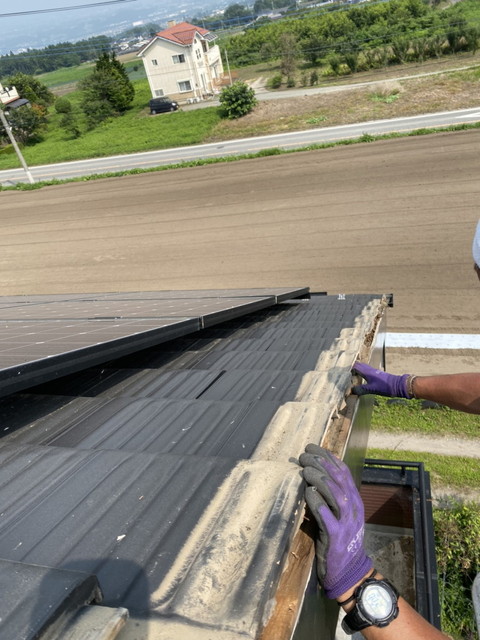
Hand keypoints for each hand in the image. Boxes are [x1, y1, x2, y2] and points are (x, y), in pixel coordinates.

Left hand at [299, 444, 371, 598]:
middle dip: (321, 464)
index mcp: (354, 500)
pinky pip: (327, 516)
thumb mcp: (337, 513)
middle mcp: (353, 508)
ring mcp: (346, 523)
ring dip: (320, 480)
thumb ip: (328, 496)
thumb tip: (309, 473)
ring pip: (336, 494)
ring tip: (305, 470)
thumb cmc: (338, 539)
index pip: (343, 472)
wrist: (348, 571)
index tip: (312, 447)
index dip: (327, 457)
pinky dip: (318, 502)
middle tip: (304, 455)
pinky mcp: (336, 537)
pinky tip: (308, 493)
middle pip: (339, 479)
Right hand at [351, 362, 411, 397]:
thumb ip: (361, 389)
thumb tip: (351, 391)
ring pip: (362, 368)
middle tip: (345, 374)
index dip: (348, 368)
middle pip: (358, 365)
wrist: (398, 385)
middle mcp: (369, 370)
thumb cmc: (385, 386)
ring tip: (351, 376)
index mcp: (367, 372)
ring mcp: (373, 371)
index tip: (343, 373)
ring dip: (357, 370)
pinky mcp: (377, 374)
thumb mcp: (372, 389)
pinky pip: (366, 371)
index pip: (355, 366)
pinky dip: (362, 373)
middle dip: (351, 368)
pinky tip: (361, 379)